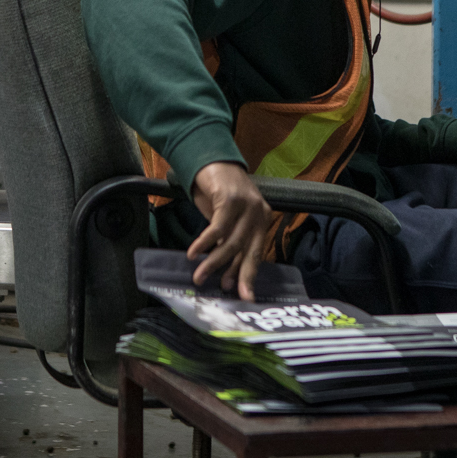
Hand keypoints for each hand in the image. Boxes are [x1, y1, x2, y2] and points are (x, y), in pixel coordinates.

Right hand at [186, 161, 275, 300]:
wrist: (212, 161)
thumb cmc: (219, 194)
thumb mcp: (228, 222)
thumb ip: (230, 244)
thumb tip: (227, 276)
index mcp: (262, 221)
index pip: (256, 253)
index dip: (249, 275)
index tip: (244, 297)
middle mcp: (259, 213)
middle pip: (250, 250)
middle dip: (240, 275)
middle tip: (230, 293)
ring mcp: (247, 205)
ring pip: (232, 242)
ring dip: (214, 262)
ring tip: (200, 276)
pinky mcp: (230, 199)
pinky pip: (217, 228)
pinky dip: (205, 243)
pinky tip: (194, 253)